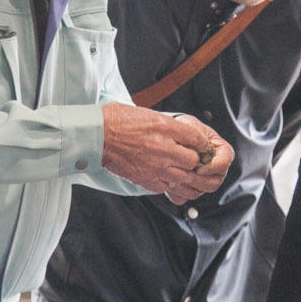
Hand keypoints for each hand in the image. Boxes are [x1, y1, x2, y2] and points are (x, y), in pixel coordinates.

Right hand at [101, 104, 220, 195]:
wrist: (98, 135)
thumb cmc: (119, 121)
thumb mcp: (150, 114)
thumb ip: (170, 127)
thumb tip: (185, 135)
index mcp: (165, 128)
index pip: (196, 138)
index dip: (202, 144)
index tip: (202, 146)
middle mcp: (163, 148)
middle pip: (193, 160)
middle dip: (195, 160)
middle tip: (193, 159)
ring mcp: (155, 166)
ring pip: (183, 177)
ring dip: (184, 174)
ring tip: (180, 169)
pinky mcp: (145, 178)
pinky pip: (166, 186)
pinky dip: (169, 183)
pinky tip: (165, 176)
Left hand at [166, 112, 232, 201]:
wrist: (170, 135)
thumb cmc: (184, 128)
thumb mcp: (191, 126)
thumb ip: (197, 136)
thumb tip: (200, 150)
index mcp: (221, 151)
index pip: (225, 162)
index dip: (213, 166)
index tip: (198, 165)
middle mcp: (215, 168)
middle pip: (215, 182)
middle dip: (198, 179)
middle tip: (185, 173)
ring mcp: (204, 179)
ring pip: (202, 191)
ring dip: (188, 186)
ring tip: (176, 176)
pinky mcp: (191, 188)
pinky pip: (186, 196)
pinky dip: (177, 192)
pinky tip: (169, 183)